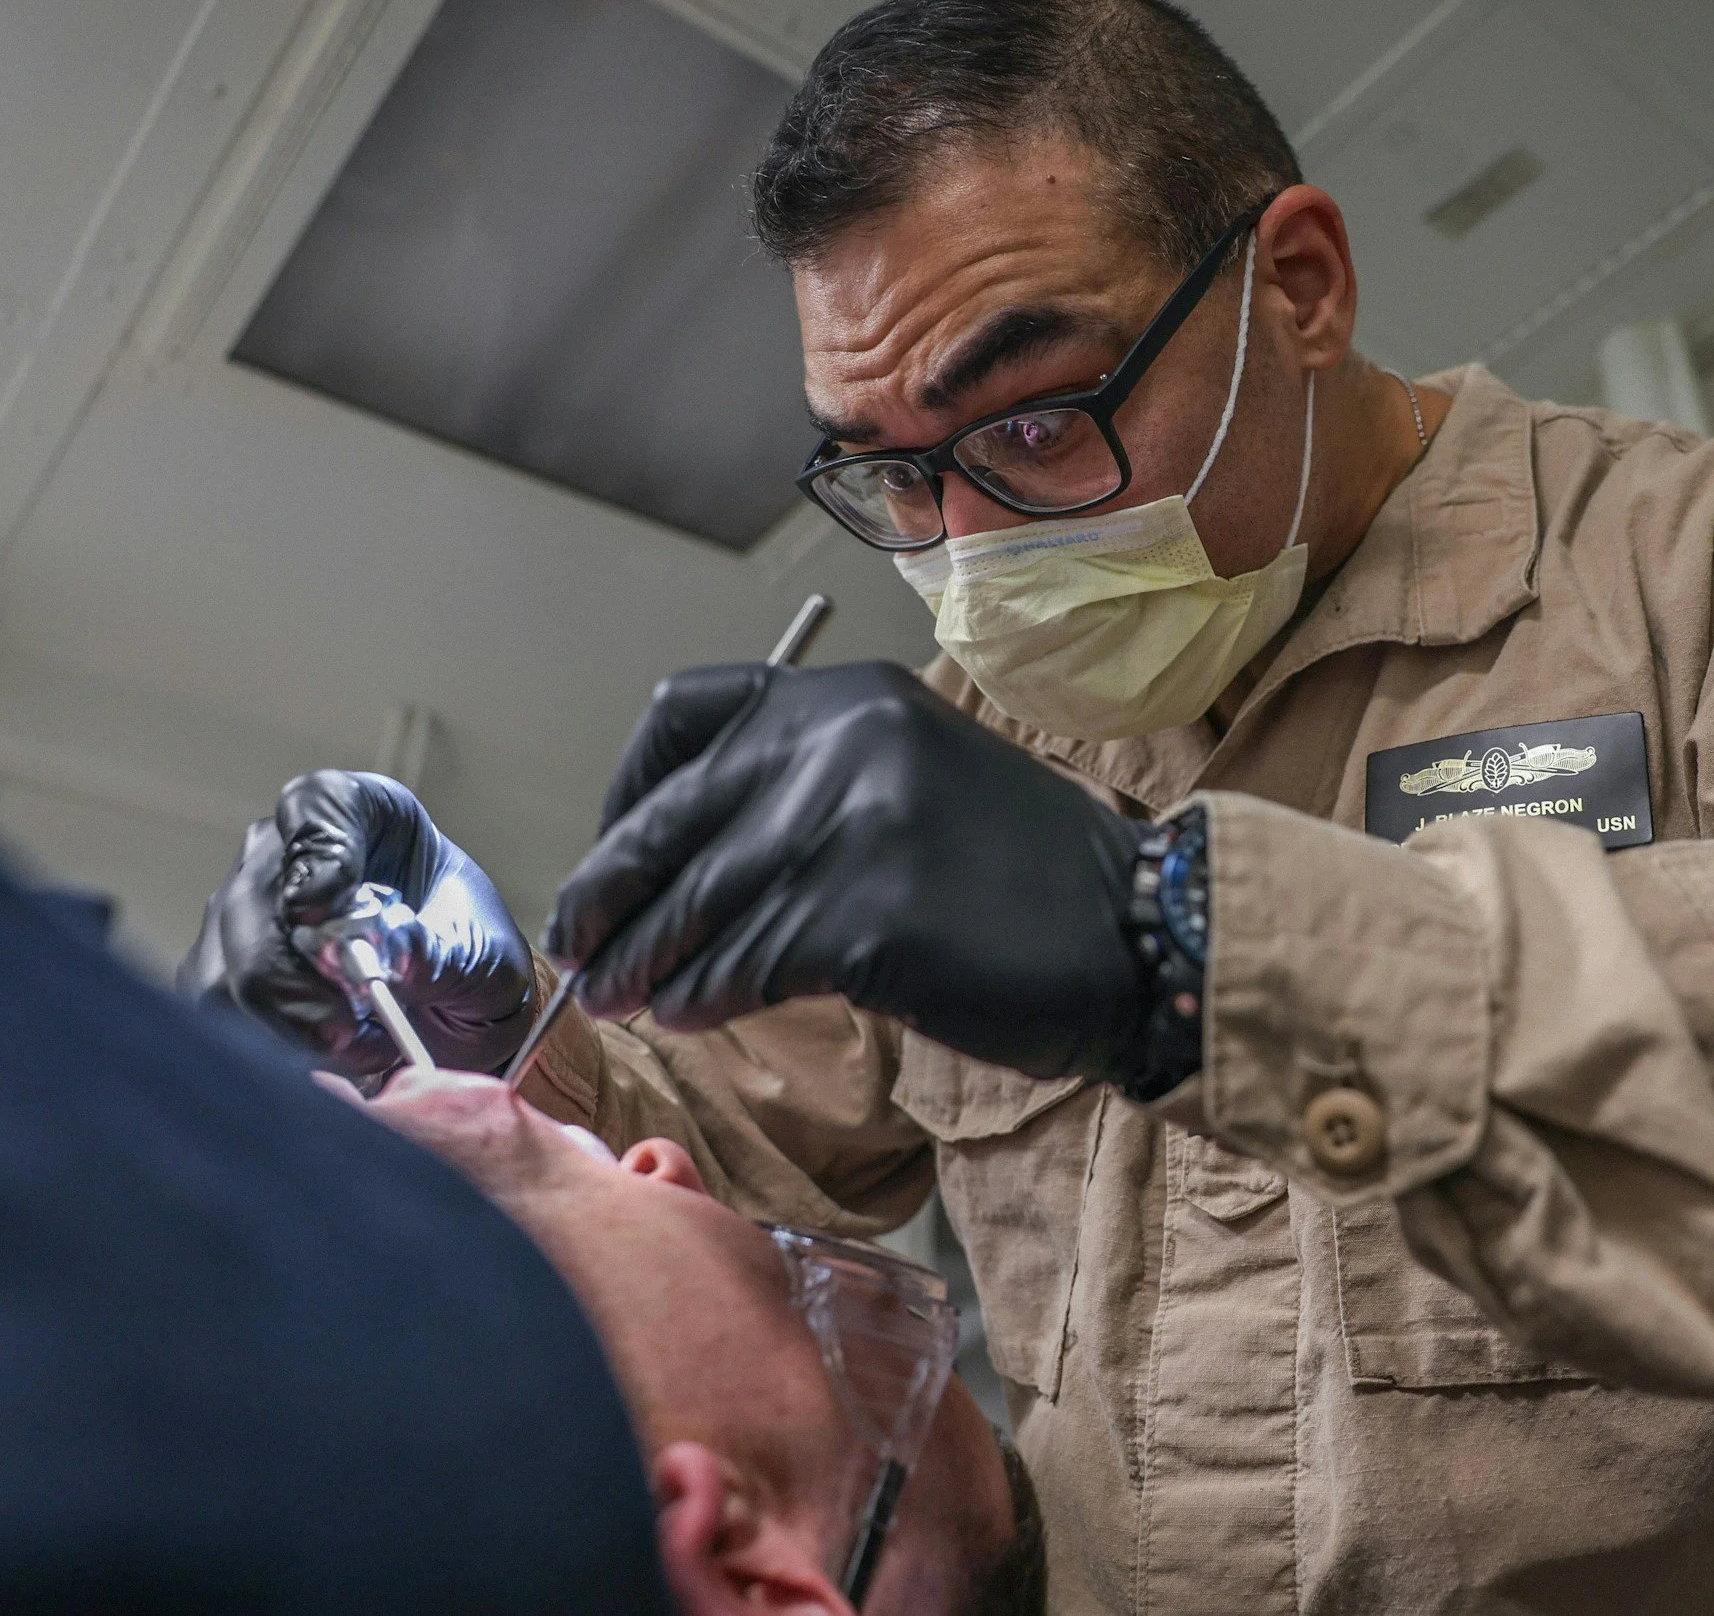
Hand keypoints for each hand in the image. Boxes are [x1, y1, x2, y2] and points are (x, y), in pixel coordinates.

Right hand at [178, 771, 537, 1076]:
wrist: (458, 1012)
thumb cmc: (470, 961)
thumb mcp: (481, 958)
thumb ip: (437, 953)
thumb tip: (388, 953)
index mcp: (363, 815)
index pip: (317, 807)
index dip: (316, 853)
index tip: (324, 907)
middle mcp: (287, 853)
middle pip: (253, 900)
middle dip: (290, 973)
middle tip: (343, 1026)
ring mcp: (245, 914)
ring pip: (225, 968)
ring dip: (284, 1021)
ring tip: (359, 1045)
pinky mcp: (224, 976)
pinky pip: (222, 1015)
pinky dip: (274, 1046)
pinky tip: (333, 1057)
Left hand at [547, 661, 1146, 1079]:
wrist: (1134, 931)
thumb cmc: (1021, 879)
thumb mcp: (911, 782)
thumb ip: (802, 794)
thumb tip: (665, 873)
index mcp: (847, 698)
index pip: (685, 714)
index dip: (627, 791)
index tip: (612, 852)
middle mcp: (843, 741)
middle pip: (669, 821)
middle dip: (605, 896)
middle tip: (579, 952)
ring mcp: (855, 826)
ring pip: (695, 904)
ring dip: (643, 963)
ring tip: (622, 1001)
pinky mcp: (866, 917)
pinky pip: (743, 965)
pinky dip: (704, 998)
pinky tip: (695, 1016)